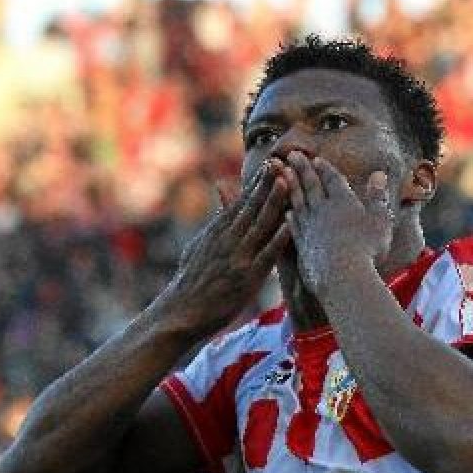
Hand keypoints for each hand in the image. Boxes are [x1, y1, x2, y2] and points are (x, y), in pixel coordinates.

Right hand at [156, 159, 289, 335]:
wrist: (180, 313)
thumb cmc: (191, 283)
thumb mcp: (199, 246)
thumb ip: (216, 219)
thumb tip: (221, 190)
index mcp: (217, 232)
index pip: (240, 202)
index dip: (257, 182)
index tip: (271, 162)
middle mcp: (228, 240)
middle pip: (251, 206)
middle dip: (267, 182)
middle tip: (281, 159)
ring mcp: (238, 257)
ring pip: (260, 223)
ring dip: (274, 201)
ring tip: (287, 180)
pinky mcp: (247, 277)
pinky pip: (267, 253)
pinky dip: (279, 237)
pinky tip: (292, 222)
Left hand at [282, 151, 392, 295]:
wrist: (342, 276)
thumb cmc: (367, 249)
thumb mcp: (380, 221)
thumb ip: (378, 197)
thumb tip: (379, 174)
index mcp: (343, 201)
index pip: (332, 179)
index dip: (324, 168)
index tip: (315, 159)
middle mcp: (323, 210)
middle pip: (311, 185)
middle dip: (302, 168)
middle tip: (291, 154)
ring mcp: (309, 227)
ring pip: (298, 201)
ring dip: (290, 186)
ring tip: (283, 173)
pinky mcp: (302, 245)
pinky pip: (293, 226)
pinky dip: (290, 216)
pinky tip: (287, 212)